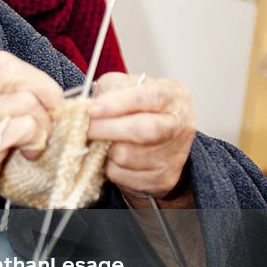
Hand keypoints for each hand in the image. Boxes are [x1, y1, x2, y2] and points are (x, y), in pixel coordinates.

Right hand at [0, 51, 64, 211]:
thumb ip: (2, 107)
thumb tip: (47, 97)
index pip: (3, 63)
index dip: (33, 77)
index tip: (47, 101)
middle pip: (12, 69)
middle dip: (44, 89)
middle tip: (54, 115)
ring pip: (25, 98)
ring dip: (43, 122)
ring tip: (36, 143)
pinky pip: (25, 125)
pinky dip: (37, 140)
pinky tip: (29, 155)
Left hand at [87, 73, 195, 202]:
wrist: (160, 141)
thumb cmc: (140, 109)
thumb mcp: (127, 87)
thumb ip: (110, 89)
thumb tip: (90, 106)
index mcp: (173, 96)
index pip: (149, 97)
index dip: (118, 103)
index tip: (93, 109)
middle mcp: (180, 125)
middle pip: (142, 130)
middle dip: (106, 129)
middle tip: (86, 128)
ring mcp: (174, 155)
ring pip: (127, 156)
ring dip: (105, 150)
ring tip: (102, 141)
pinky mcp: (162, 179)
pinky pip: (122, 175)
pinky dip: (109, 167)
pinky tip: (112, 158)